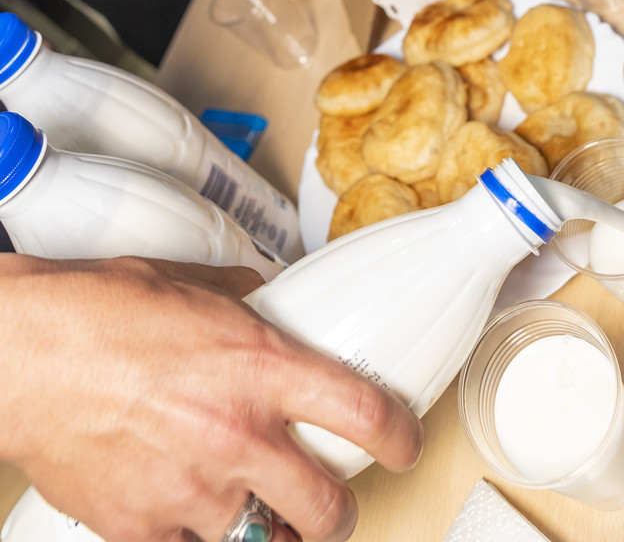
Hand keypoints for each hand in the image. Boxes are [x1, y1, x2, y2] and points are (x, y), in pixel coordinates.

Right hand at [1, 256, 421, 541]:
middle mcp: (237, 433)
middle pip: (329, 509)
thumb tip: (275, 305)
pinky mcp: (144, 528)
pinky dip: (200, 539)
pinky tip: (191, 511)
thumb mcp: (193, 287)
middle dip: (339, 512)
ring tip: (254, 505)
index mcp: (259, 366)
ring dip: (266, 529)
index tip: (404, 443)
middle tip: (330, 501)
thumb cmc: (100, 311)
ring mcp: (192, 489)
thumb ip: (248, 303)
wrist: (26, 354)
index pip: (364, 413)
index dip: (401, 437)